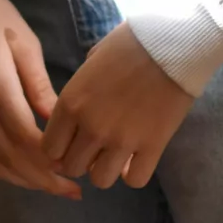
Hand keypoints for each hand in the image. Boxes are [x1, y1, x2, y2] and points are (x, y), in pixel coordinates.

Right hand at [0, 0, 79, 199]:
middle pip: (9, 158)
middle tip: (73, 190)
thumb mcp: (23, 41)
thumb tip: (61, 122)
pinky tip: (18, 172)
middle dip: (43, 179)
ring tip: (51, 185)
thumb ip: (39, 85)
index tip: (76, 169)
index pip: (24, 138)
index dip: (50, 161)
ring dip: (22, 179)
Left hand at [42, 23, 194, 190]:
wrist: (173, 45)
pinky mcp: (151, 147)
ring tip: (115, 153)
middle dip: (80, 160)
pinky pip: (135, 180)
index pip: (50, 148)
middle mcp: (91, 126)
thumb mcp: (93, 59)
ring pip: (100, 180)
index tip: (71, 142)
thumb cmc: (130, 42)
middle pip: (72, 168)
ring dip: (105, 169)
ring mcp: (121, 140)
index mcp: (71, 103)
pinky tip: (137, 158)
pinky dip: (134, 173)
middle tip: (94, 147)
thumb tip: (79, 105)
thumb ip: (80, 88)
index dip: (59, 148)